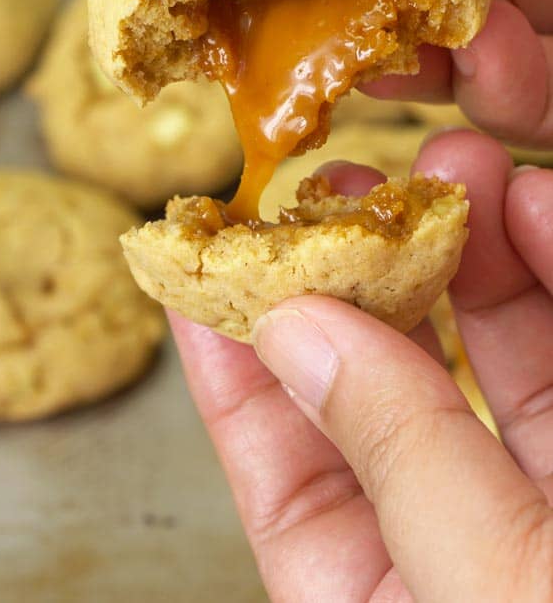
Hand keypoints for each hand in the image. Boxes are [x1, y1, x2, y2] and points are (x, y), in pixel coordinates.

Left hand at [171, 130, 552, 601]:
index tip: (207, 264)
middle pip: (394, 396)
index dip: (237, 367)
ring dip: (480, 256)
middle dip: (370, 279)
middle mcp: (472, 555)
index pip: (285, 477)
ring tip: (461, 167)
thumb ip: (397, 460)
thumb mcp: (496, 591)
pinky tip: (543, 209)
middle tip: (342, 186)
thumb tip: (294, 331)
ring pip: (503, 364)